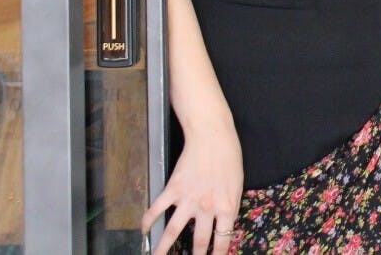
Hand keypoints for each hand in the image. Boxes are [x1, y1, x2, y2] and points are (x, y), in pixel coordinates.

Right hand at [141, 117, 242, 254]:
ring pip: (172, 231)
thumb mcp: (237, 185)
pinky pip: (157, 209)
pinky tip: (143, 231)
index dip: (219, 254)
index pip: (223, 239)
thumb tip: (224, 223)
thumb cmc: (230, 157)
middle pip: (199, 241)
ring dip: (163, 248)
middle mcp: (207, 207)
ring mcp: (188, 199)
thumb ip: (230, 206)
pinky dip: (147, 221)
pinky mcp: (173, 189)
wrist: (213, 136)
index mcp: (227, 206)